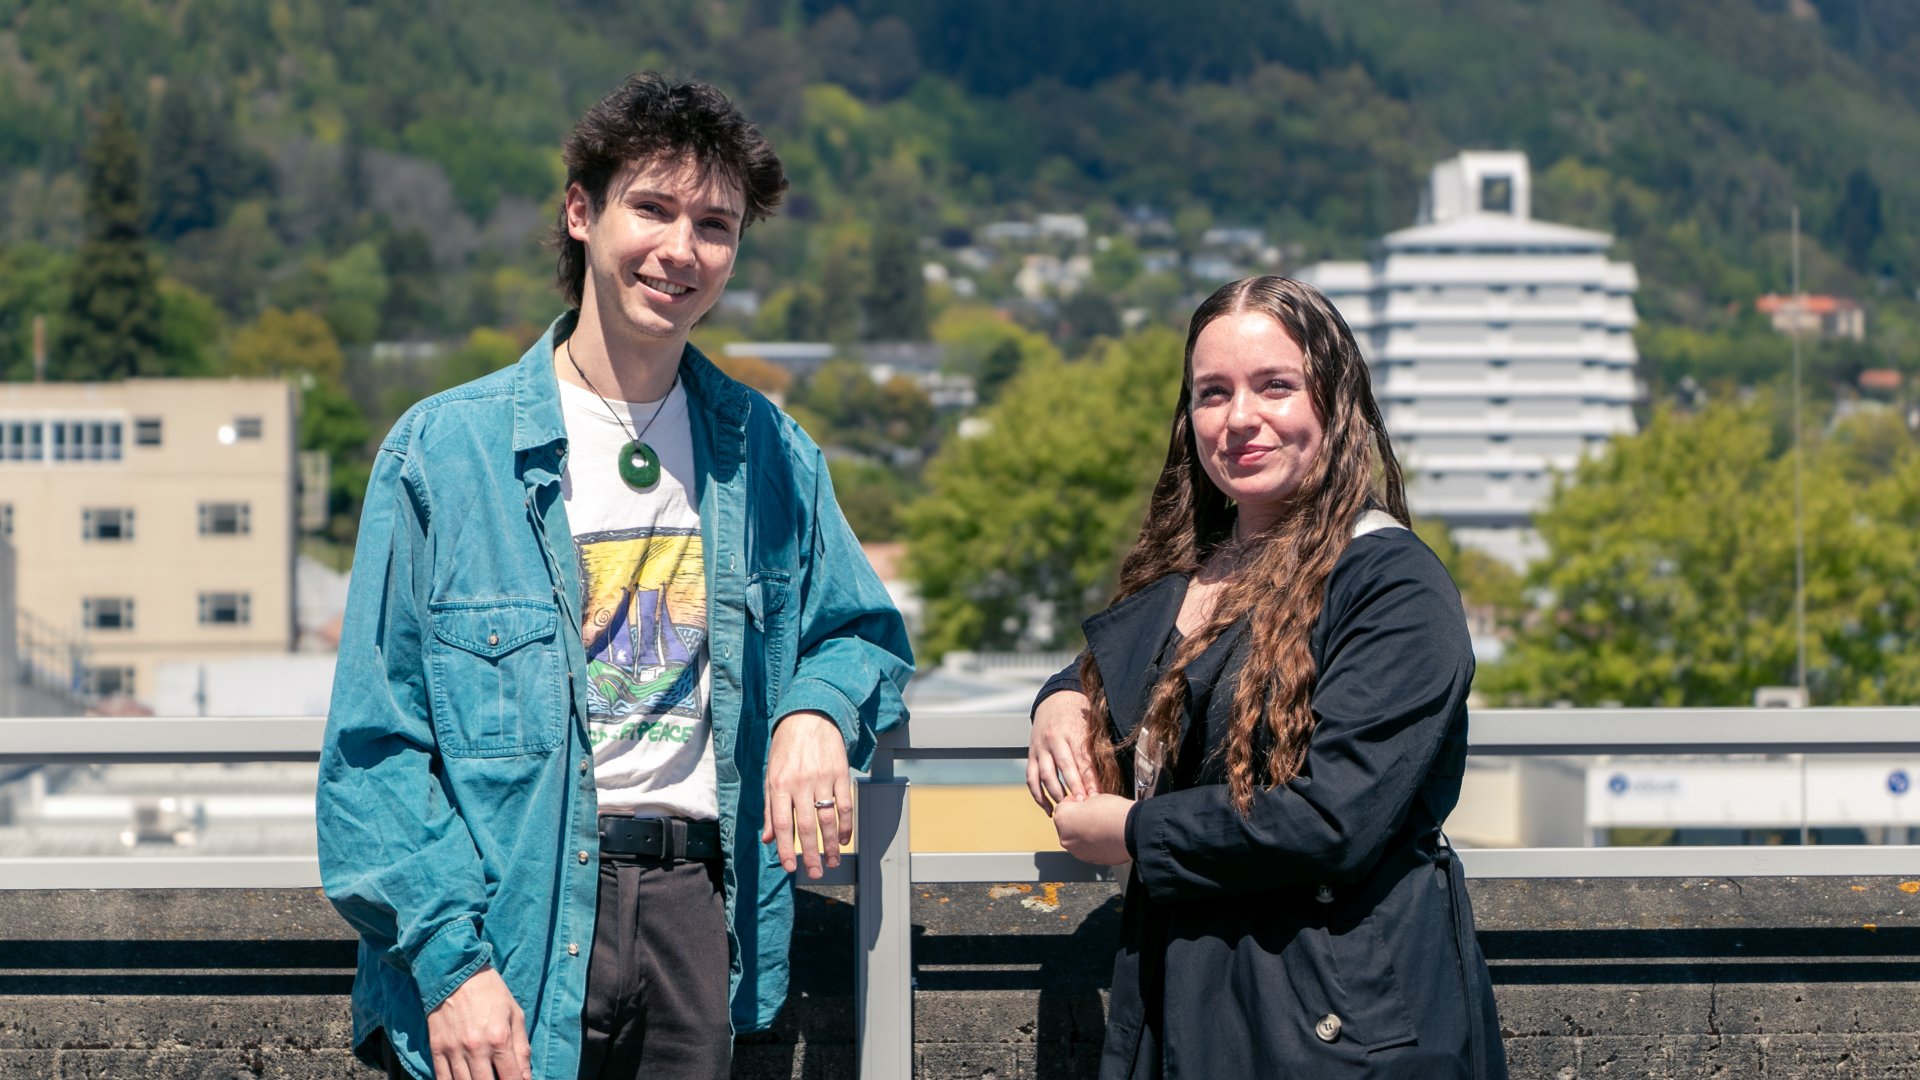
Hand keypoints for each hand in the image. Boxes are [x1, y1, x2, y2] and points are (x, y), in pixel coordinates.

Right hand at [425, 966, 529, 1079]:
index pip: (512, 1079)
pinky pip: (442, 1079)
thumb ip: (522, 1048)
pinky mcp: (437, 1049)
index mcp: (500, 1039)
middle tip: (498, 1079)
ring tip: (482, 1078)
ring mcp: (454, 1050)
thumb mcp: (515, 1014)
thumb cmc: (490, 992)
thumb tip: (526, 1077)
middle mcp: (477, 1048)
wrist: (456, 972)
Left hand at [761, 710, 852, 879]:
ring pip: (828, 818)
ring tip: (831, 862)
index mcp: (779, 784)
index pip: (782, 824)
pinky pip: (845, 804)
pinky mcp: (840, 773)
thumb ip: (770, 809)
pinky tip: (844, 839)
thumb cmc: (787, 748)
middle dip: (810, 854)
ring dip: (830, 844)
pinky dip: (846, 825)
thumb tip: (768, 839)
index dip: (785, 849)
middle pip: (806, 826)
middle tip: (814, 873)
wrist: (810, 716)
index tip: (789, 867)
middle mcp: (800, 783)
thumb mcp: (771, 776)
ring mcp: (822, 778)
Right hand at [1027, 689, 1099, 814]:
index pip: (1082, 759)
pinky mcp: (1031, 755)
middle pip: (1064, 768)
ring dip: (1056, 795)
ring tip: (1067, 809)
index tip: (1097, 795)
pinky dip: (1038, 795)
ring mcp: (1040, 748)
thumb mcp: (1090, 724)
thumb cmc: (1078, 714)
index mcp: (1071, 731)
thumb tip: (1109, 773)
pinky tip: (1049, 808)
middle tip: (1083, 806)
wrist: (1055, 699)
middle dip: (1074, 789)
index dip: (1090, 779)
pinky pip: (1031, 779)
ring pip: (1045, 775)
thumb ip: (1096, 747)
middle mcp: (1053, 739)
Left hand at [1052, 793, 1133, 865]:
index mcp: (1063, 818)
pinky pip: (1087, 849)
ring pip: (1077, 839)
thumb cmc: (1114, 814)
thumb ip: (1086, 803)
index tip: (1083, 802)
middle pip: (1068, 825)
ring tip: (1102, 826)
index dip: (1076, 802)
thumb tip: (1088, 804)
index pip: (1063, 806)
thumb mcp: (1096, 798)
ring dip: (1085, 833)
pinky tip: (1105, 836)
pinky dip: (1094, 844)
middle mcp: (1065, 837)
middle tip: (1093, 814)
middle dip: (1078, 820)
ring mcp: (1077, 851)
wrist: (1132, 831)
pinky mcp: (1090, 860)